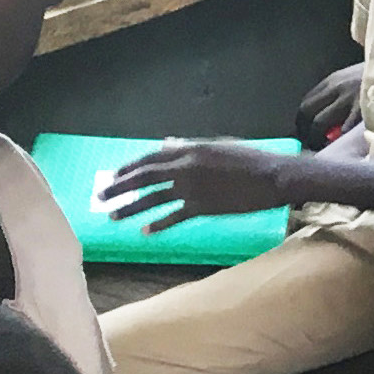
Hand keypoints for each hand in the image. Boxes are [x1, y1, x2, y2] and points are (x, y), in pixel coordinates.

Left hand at [101, 141, 294, 231]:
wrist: (272, 177)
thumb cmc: (250, 159)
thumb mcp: (217, 145)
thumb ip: (189, 145)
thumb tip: (167, 143)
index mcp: (188, 150)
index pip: (149, 159)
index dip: (128, 168)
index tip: (113, 176)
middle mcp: (184, 168)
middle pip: (143, 178)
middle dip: (118, 188)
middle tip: (101, 196)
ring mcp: (192, 189)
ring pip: (152, 199)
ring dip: (130, 208)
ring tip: (113, 216)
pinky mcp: (202, 207)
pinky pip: (174, 216)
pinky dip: (158, 223)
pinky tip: (145, 230)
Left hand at [296, 64, 364, 144]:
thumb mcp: (353, 80)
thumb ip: (339, 95)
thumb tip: (327, 118)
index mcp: (333, 81)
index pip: (306, 102)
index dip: (302, 121)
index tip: (305, 132)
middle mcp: (336, 88)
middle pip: (307, 111)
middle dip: (306, 130)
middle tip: (311, 143)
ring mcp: (349, 99)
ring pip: (320, 122)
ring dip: (318, 137)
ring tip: (324, 147)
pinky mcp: (363, 109)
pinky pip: (345, 129)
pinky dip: (342, 139)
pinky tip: (345, 145)